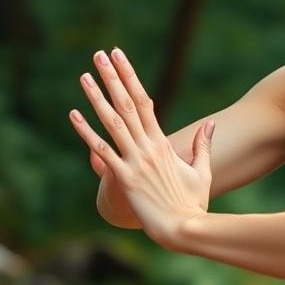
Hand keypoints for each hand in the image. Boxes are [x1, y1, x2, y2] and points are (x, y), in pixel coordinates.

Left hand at [68, 47, 213, 247]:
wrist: (184, 230)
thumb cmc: (193, 204)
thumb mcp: (202, 172)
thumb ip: (204, 146)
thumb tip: (211, 124)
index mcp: (162, 143)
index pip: (144, 101)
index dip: (130, 78)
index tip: (120, 57)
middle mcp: (148, 147)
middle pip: (127, 104)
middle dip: (112, 77)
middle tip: (99, 54)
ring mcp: (136, 162)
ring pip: (113, 122)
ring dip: (97, 97)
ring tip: (84, 76)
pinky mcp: (125, 179)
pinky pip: (102, 152)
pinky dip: (86, 133)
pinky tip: (73, 115)